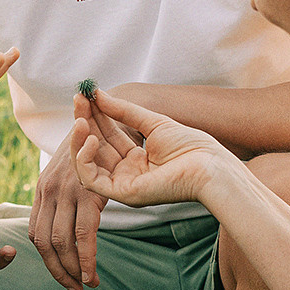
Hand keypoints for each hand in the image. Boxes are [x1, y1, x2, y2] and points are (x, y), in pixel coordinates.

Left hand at [29, 136, 107, 289]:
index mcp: (43, 188)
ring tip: (84, 286)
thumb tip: (66, 223)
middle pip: (44, 242)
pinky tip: (92, 275)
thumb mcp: (74, 172)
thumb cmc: (96, 148)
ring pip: (61, 243)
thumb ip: (65, 196)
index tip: (60, 274)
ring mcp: (68, 192)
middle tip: (73, 289)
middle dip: (57, 271)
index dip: (46, 258)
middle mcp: (50, 191)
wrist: (112, 117)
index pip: (36, 232)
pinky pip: (84, 236)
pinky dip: (86, 261)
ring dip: (72, 271)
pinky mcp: (88, 193)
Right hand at [70, 87, 230, 210]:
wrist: (210, 166)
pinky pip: (91, 178)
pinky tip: (89, 139)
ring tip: (81, 120)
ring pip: (87, 164)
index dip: (95, 115)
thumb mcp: (153, 122)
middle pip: (95, 147)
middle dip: (85, 122)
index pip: (107, 136)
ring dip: (79, 141)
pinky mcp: (123, 194)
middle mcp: (127, 173)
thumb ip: (124, 111)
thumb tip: (98, 94)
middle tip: (78, 98)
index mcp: (136, 160)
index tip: (85, 95)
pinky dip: (84, 159)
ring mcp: (124, 185)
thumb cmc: (191, 147)